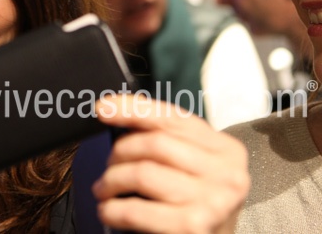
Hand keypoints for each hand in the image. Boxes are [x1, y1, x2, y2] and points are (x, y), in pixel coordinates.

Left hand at [93, 94, 248, 233]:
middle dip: (120, 152)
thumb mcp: (189, 164)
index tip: (103, 108)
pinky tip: (109, 210)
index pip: (173, 118)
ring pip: (143, 173)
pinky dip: (113, 209)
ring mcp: (213, 202)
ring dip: (112, 180)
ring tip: (104, 189)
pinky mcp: (193, 227)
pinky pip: (137, 210)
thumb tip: (111, 109)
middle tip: (109, 166)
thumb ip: (164, 137)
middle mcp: (226, 174)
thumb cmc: (193, 203)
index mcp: (226, 150)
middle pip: (155, 143)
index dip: (134, 110)